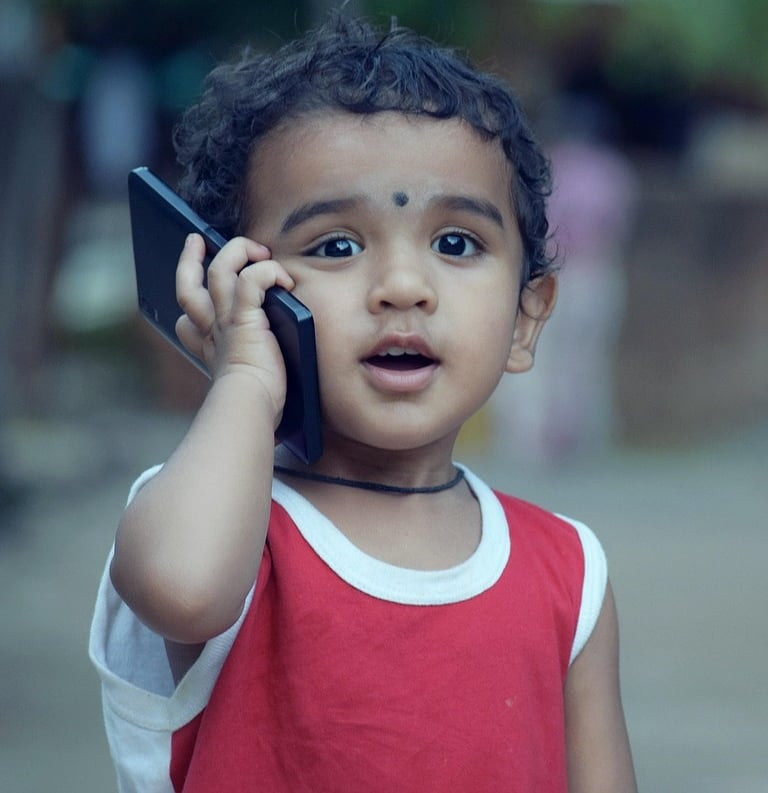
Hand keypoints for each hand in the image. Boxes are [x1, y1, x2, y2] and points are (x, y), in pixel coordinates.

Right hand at [175, 234, 295, 419]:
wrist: (250, 407)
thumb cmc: (255, 402)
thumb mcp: (247, 382)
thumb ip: (253, 366)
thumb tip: (272, 366)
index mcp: (211, 347)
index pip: (187, 322)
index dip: (190, 308)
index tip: (196, 302)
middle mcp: (212, 330)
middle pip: (187, 285)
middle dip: (189, 259)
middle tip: (198, 240)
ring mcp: (225, 320)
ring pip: (219, 268)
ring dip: (238, 251)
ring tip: (258, 251)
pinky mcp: (244, 317)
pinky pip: (251, 278)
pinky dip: (267, 272)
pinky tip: (284, 281)